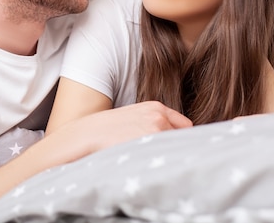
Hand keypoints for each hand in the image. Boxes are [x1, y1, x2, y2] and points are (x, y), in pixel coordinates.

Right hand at [59, 101, 192, 155]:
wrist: (88, 134)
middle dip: (175, 148)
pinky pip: (165, 159)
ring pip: (174, 151)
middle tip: (160, 157)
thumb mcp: (133, 116)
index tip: (174, 147)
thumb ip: (153, 123)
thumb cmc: (107, 129)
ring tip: (150, 162)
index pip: (185, 126)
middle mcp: (160, 118)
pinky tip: (147, 165)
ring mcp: (156, 132)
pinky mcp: (150, 146)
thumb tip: (172, 140)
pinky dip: (161, 164)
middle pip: (183, 139)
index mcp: (156, 107)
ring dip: (168, 157)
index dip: (179, 138)